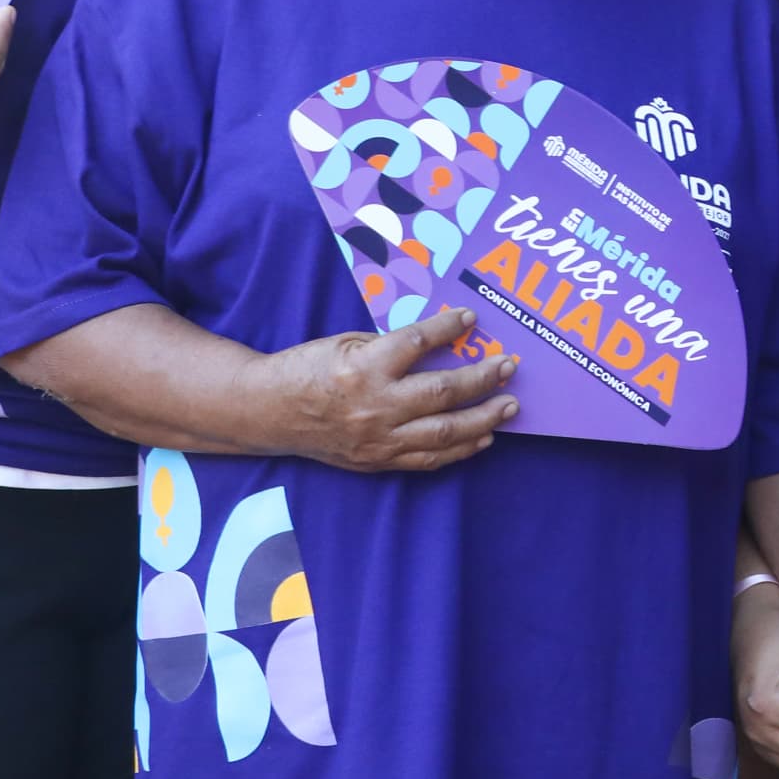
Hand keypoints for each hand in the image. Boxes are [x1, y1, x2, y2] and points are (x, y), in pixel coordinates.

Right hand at [260, 308, 517, 471]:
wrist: (269, 412)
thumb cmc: (308, 369)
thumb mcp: (345, 343)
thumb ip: (390, 345)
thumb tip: (439, 340)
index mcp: (363, 368)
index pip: (417, 343)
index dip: (447, 328)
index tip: (470, 317)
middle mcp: (375, 405)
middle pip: (442, 393)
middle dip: (482, 379)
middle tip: (508, 367)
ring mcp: (378, 438)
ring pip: (443, 432)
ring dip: (483, 419)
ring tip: (510, 406)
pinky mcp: (377, 461)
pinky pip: (428, 460)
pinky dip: (460, 450)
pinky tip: (484, 437)